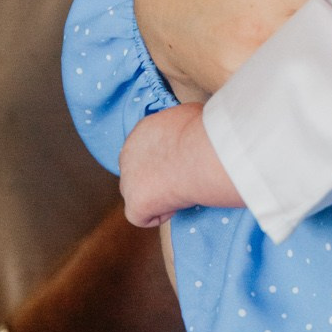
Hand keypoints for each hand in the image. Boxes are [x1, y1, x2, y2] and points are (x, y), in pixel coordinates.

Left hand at [119, 103, 241, 226]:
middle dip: (156, 177)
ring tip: (181, 192)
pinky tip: (176, 205)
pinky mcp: (134, 203)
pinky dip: (159, 215)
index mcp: (142, 131)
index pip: (146, 149)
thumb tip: (191, 127)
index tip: (184, 163)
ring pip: (137, 193)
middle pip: (137, 171)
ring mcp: (127, 180)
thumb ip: (182, 125)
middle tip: (182, 180)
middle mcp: (128, 153)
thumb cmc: (203, 134)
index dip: (164, 159)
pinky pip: (141, 216)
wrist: (201, 155)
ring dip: (157, 196)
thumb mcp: (193, 115)